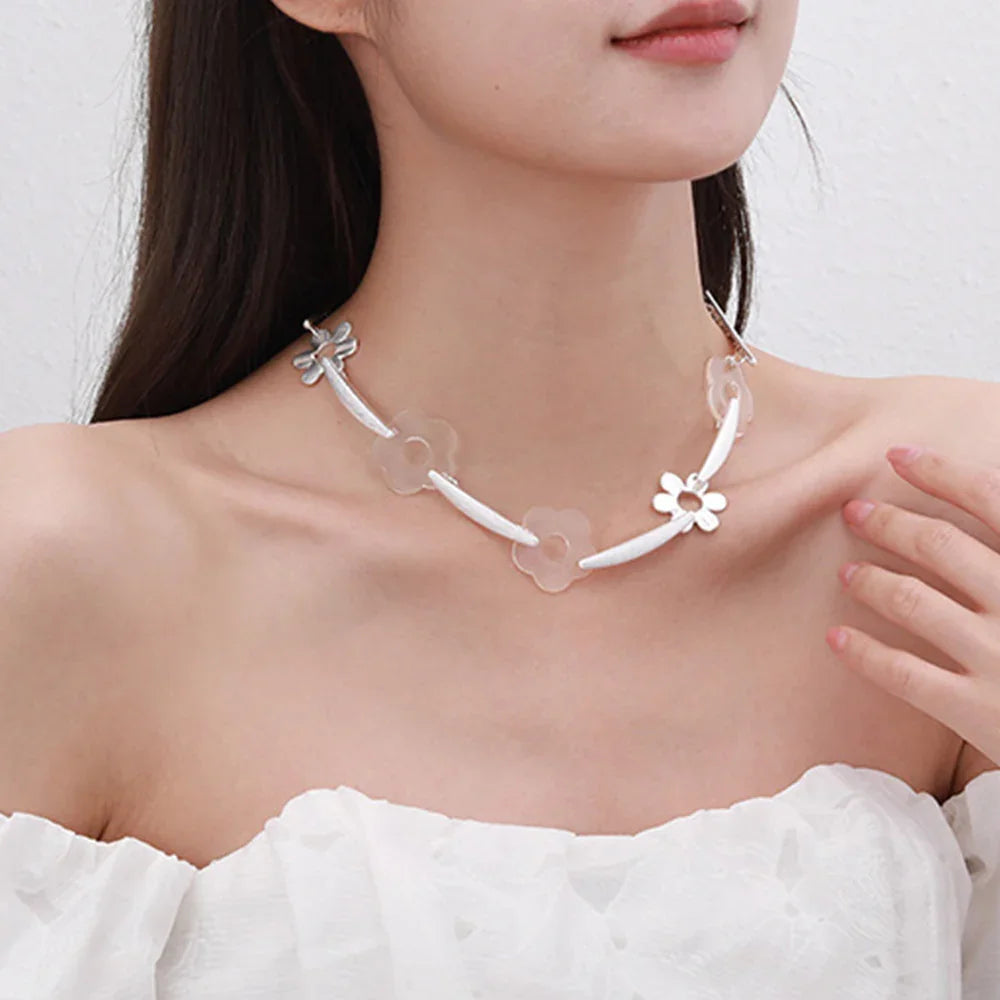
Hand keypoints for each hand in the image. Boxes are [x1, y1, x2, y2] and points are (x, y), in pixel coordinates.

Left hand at [826, 445, 999, 763]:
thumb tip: (985, 500)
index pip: (992, 500)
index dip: (940, 472)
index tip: (896, 455)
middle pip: (940, 546)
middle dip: (890, 523)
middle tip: (853, 511)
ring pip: (914, 602)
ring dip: (871, 581)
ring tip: (847, 572)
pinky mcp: (980, 711)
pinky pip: (905, 674)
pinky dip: (864, 652)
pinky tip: (837, 638)